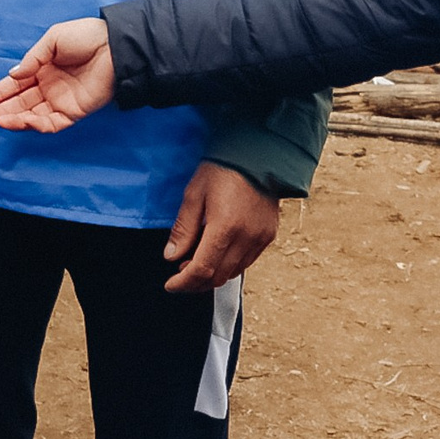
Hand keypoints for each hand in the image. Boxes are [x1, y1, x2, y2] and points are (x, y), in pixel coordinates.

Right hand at [0, 18, 114, 130]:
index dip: (0, 92)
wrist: (113, 46)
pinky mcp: (74, 112)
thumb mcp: (53, 39)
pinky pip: (52, 123)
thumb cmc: (85, 37)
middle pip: (21, 103)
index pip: (17, 84)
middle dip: (2, 110)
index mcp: (43, 68)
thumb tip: (12, 75)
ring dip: (15, 119)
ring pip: (33, 116)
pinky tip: (22, 120)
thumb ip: (32, 59)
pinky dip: (36, 124)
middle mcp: (50, 87)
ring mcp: (61, 101)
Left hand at [164, 162, 279, 292]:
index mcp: (225, 227)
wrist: (257, 154)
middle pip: (218, 277)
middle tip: (180, 274)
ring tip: (196, 263)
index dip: (183, 282)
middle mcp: (246, 238)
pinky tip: (217, 255)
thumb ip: (183, 229)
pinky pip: (247, 262)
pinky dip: (229, 266)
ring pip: (233, 272)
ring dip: (213, 276)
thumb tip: (171, 257)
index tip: (170, 284)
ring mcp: (260, 238)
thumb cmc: (222, 169)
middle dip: (196, 282)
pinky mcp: (268, 236)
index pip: (202, 269)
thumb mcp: (194, 195)